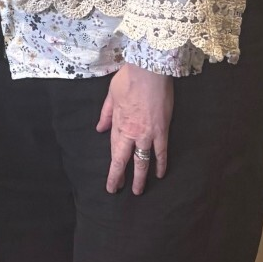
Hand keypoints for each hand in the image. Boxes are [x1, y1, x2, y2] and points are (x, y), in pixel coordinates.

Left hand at [96, 62, 172, 194]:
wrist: (149, 71)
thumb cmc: (129, 79)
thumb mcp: (111, 95)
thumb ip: (106, 114)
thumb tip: (100, 128)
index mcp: (118, 124)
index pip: (114, 151)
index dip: (112, 167)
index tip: (110, 179)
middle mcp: (131, 132)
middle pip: (124, 160)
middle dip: (120, 177)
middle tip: (118, 190)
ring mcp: (147, 133)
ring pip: (143, 161)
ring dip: (140, 177)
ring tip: (138, 190)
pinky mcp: (162, 130)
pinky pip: (161, 152)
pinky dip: (161, 164)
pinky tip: (160, 174)